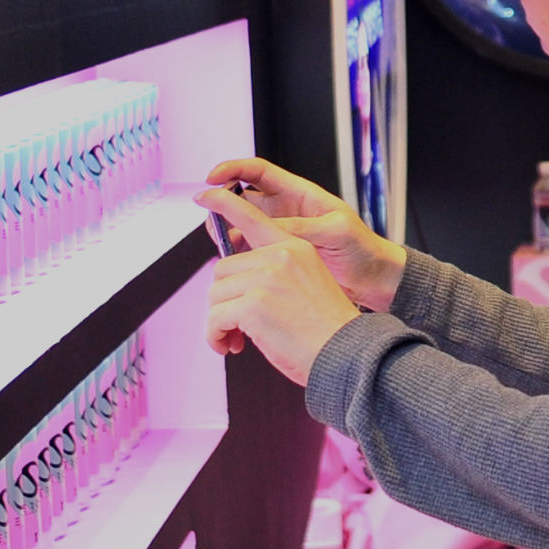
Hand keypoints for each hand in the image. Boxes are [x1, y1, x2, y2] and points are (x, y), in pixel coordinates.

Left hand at [201, 189, 364, 383]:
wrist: (345, 354)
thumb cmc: (324, 332)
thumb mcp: (304, 286)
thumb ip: (273, 274)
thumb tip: (229, 282)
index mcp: (295, 248)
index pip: (252, 217)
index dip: (223, 203)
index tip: (203, 194)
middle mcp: (280, 256)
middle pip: (223, 269)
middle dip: (222, 300)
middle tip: (233, 326)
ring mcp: (266, 277)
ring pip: (215, 295)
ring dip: (218, 322)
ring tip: (234, 340)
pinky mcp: (254, 304)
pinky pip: (215, 318)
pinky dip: (215, 335)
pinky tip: (230, 346)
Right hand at [202, 156, 408, 309]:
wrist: (372, 279)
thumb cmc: (362, 248)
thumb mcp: (335, 231)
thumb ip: (300, 227)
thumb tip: (266, 225)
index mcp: (299, 193)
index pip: (257, 172)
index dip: (232, 170)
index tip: (211, 178)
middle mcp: (285, 210)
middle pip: (242, 198)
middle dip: (222, 204)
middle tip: (213, 220)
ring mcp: (279, 232)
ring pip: (242, 225)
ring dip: (227, 231)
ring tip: (223, 244)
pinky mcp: (277, 255)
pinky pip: (250, 249)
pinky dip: (237, 253)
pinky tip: (235, 261)